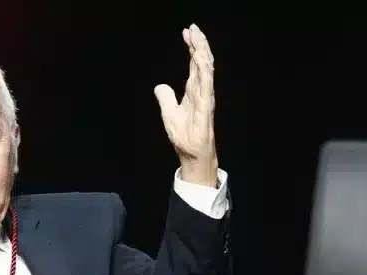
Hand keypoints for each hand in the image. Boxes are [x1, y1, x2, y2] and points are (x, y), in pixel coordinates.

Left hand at [154, 24, 217, 186]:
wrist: (191, 154)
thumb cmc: (185, 136)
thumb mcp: (168, 113)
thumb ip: (165, 98)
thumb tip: (159, 86)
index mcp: (194, 91)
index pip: (195, 64)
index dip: (192, 47)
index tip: (187, 32)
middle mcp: (202, 91)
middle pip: (202, 62)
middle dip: (199, 44)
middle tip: (193, 28)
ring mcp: (205, 98)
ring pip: (206, 70)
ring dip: (202, 53)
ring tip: (197, 37)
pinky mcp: (205, 107)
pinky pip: (206, 85)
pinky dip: (203, 71)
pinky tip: (200, 58)